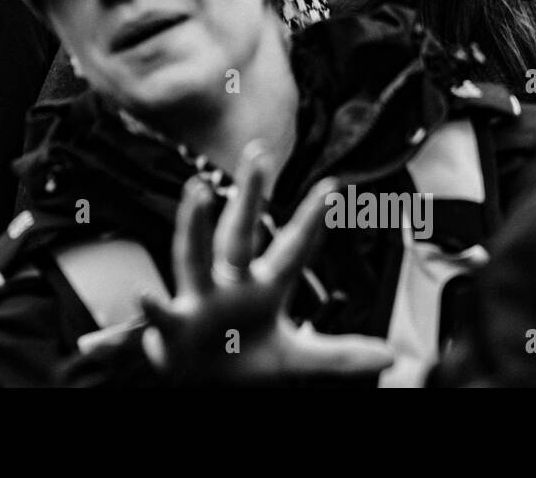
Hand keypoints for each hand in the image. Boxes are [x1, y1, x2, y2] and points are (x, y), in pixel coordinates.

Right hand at [140, 143, 393, 383]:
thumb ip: (340, 355)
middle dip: (250, 197)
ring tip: (196, 191)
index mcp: (263, 286)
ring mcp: (200, 299)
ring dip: (194, 224)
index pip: (293, 249)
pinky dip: (151, 309)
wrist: (202, 381)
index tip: (333, 187)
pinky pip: (162, 315)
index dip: (312, 221)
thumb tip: (391, 356)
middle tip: (258, 155)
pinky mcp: (175, 327)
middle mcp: (230, 283)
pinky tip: (144, 296)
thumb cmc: (244, 359)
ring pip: (195, 255)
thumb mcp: (296, 359)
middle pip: (240, 234)